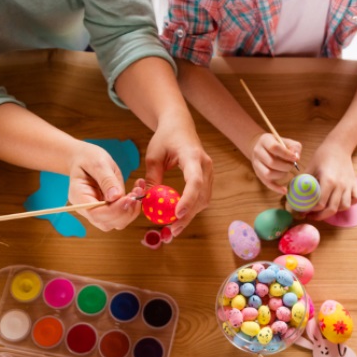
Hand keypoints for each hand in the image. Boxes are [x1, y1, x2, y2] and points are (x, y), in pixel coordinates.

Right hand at [68, 141, 142, 230]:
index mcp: (79, 197)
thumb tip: (116, 197)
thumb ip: (107, 180)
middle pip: (107, 223)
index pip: (96, 214)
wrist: (85, 159)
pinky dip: (133, 206)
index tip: (129, 198)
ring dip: (132, 210)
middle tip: (137, 192)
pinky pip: (123, 215)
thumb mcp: (98, 163)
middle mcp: (87, 209)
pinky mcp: (109, 210)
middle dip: (126, 211)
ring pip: (117, 222)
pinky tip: (137, 190)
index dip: (114, 210)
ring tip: (138, 190)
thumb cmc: (88, 158)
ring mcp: (98, 211)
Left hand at [144, 109, 213, 235]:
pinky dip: (192, 209)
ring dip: (191, 215)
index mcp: (192, 156)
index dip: (188, 200)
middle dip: (188, 215)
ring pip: (204, 200)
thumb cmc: (165, 138)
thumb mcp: (153, 156)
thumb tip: (148, 200)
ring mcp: (208, 172)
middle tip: (172, 230)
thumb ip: (152, 178)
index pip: (194, 182)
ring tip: (174, 228)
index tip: (177, 215)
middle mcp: (205, 165)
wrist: (179, 125)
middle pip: (201, 196)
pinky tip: (180, 217)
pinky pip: (202, 197)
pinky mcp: (207, 178)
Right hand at [249, 133, 301, 193]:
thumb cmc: (276, 144)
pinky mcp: (258, 174)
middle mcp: (258, 152)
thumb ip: (294, 147)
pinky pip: (267, 183)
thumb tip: (297, 158)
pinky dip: (276, 188)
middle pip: (271, 162)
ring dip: (281, 175)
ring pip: (268, 174)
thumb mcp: (285, 141)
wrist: (260, 147)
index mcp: (265, 141)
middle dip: (285, 166)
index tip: (296, 158)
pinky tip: (285, 190)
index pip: (274, 148)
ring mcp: (256, 164)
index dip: (286, 154)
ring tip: (287, 171)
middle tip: (292, 165)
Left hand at [305, 141, 356, 220]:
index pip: (320, 203)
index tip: (304, 210)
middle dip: (320, 216)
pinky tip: (341, 201)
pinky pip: (356, 199)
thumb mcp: (310, 167)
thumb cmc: (322, 156)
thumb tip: (291, 196)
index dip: (311, 210)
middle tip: (312, 215)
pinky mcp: (355, 184)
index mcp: (328, 180)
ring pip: (344, 206)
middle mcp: (340, 185)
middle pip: (332, 209)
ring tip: (325, 209)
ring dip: (335, 210)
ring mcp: (349, 185)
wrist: (338, 146)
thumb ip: (302, 182)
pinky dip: (349, 203)